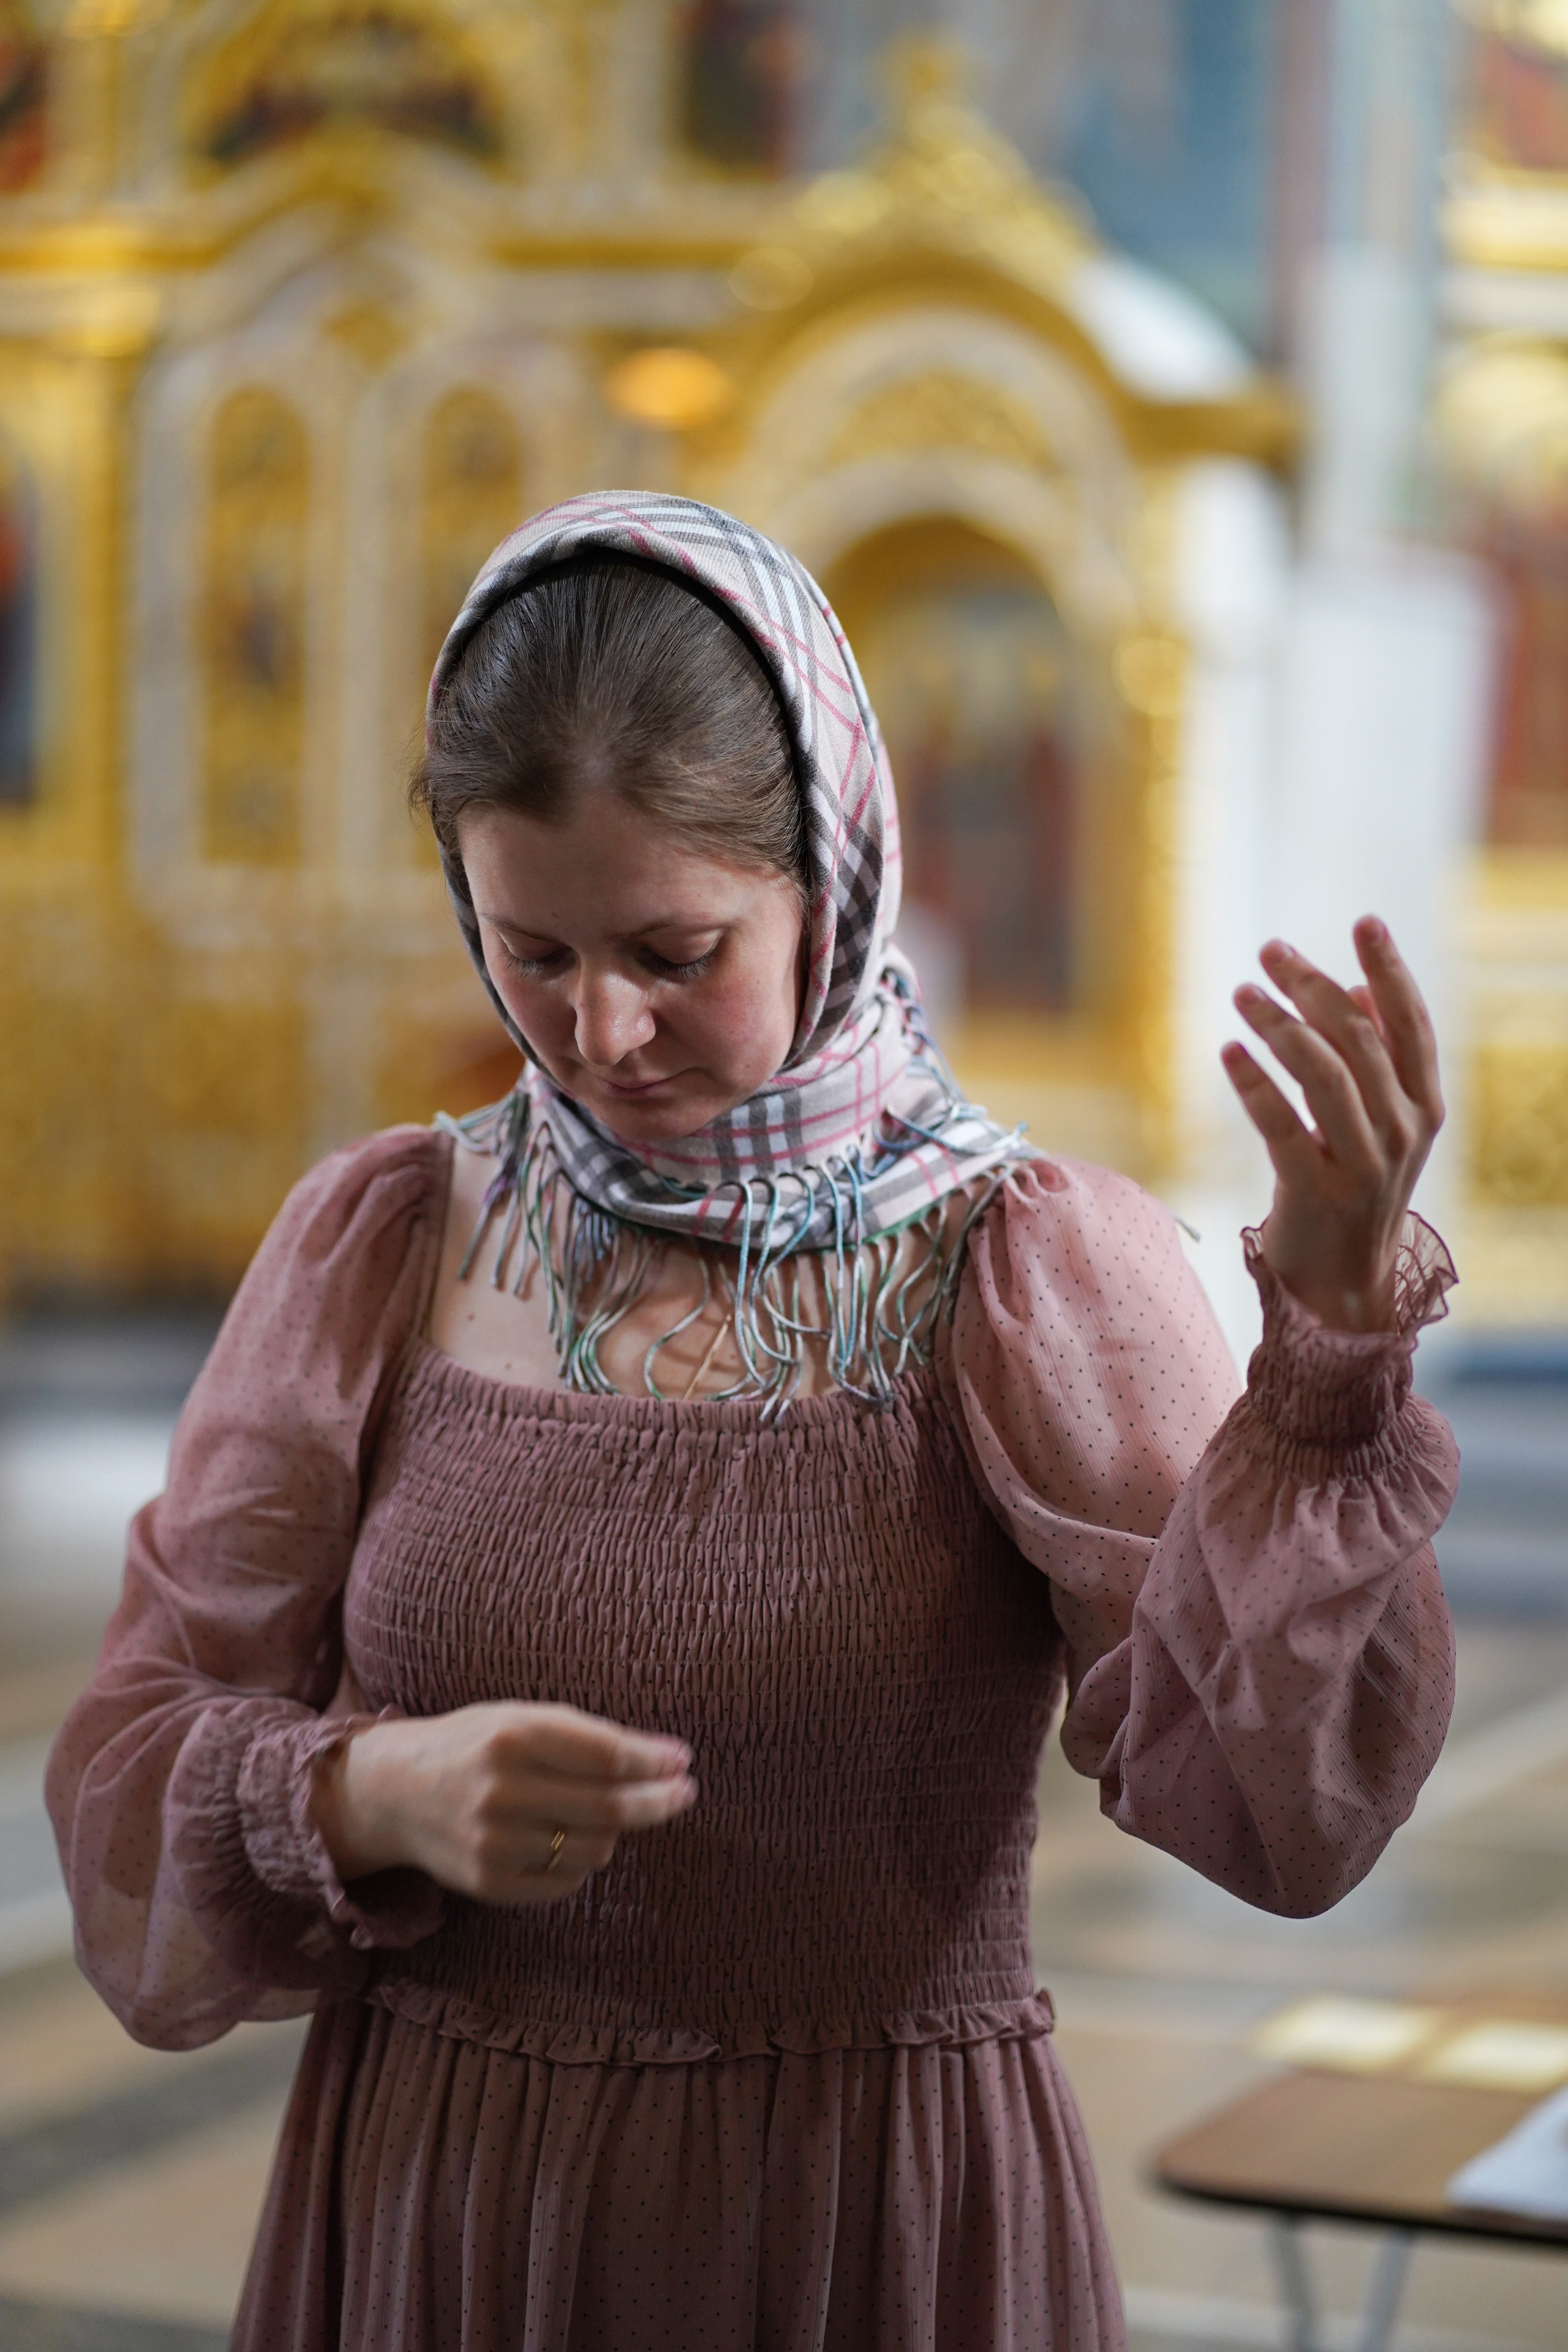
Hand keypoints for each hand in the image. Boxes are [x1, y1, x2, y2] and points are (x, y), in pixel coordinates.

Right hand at [312, 1701, 697, 1904]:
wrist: (394, 1792)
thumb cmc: (475, 1744)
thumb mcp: (522, 1719)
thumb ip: (590, 1737)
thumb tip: (668, 1758)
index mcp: (512, 1736)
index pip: (606, 1757)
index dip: (653, 1763)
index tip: (683, 1761)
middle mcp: (501, 1791)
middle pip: (608, 1809)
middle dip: (657, 1801)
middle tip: (685, 1793)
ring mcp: (493, 1842)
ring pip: (594, 1849)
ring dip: (614, 1831)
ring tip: (606, 1810)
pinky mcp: (489, 1883)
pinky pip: (566, 1881)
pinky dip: (582, 1861)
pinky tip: (567, 1838)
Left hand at [1221, 918, 1443, 1332]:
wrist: (1342, 1285)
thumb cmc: (1353, 1189)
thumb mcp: (1379, 1125)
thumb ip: (1375, 1060)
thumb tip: (1356, 988)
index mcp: (1424, 1107)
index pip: (1412, 1025)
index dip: (1391, 970)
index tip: (1365, 921)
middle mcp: (1402, 1132)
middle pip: (1360, 1040)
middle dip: (1313, 986)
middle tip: (1270, 951)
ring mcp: (1363, 1165)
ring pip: (1324, 1075)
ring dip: (1279, 1026)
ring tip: (1242, 993)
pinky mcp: (1316, 1192)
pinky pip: (1281, 1126)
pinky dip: (1253, 1084)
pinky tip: (1228, 1052)